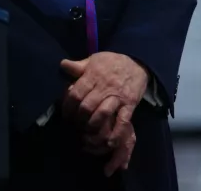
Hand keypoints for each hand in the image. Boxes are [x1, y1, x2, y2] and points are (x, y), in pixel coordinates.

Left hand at [60, 52, 148, 174]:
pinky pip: (123, 120)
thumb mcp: (94, 59)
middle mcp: (105, 86)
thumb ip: (78, 66)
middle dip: (78, 119)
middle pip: (87, 106)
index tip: (66, 115)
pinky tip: (109, 142)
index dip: (68, 107)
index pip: (76, 93)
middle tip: (74, 126)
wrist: (137, 62)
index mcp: (94, 75)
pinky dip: (116, 132)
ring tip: (87, 133)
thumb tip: (62, 65)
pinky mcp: (130, 105)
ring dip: (93, 125)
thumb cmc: (112, 62)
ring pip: (102, 113)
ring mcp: (118, 97)